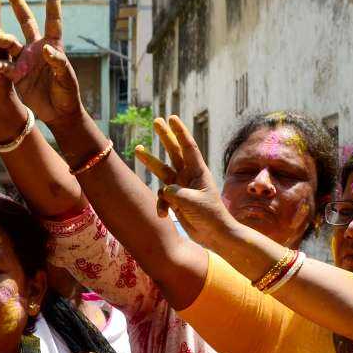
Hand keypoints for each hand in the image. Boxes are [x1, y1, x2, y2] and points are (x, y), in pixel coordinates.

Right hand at [0, 0, 82, 126]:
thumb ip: (58, 62)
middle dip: (17, 6)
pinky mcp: (17, 74)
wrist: (58, 112)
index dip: (52, 3)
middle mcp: (36, 48)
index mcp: (52, 45)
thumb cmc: (67, 93)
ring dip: (0, 38)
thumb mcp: (65, 78)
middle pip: (26, 22)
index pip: (53, 21)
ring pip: (9, 43)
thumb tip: (46, 48)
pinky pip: (5, 67)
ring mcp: (25, 59)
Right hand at [142, 115, 233, 236]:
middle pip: (174, 152)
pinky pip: (162, 197)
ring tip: (137, 149)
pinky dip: (160, 205)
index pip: (188, 147)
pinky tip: (163, 215)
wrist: (215, 235)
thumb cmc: (210, 216)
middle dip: (165, 136)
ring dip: (150, 161)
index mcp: (198, 172)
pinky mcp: (176, 200)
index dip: (179, 132)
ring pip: (163, 170)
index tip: (171, 118)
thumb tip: (164, 189)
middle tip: (156, 121)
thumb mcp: (192, 202)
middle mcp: (189, 176)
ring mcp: (181, 187)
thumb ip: (175, 193)